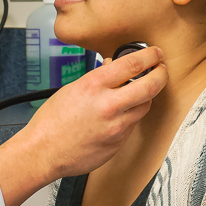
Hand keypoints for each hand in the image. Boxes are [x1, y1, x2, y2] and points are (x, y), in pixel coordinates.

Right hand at [0, 46, 166, 205]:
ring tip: (140, 92)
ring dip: (146, 97)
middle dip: (161, 74)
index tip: (155, 53)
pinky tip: (119, 115)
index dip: (149, 56)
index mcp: (93, 86)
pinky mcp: (118, 143)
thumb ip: (96, 78)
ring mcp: (116, 126)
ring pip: (145, 106)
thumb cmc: (51, 121)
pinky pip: (132, 125)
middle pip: (150, 85)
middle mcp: (108, 105)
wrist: (43, 152)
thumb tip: (113, 67)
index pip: (131, 64)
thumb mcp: (71, 90)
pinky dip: (129, 116)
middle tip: (161, 69)